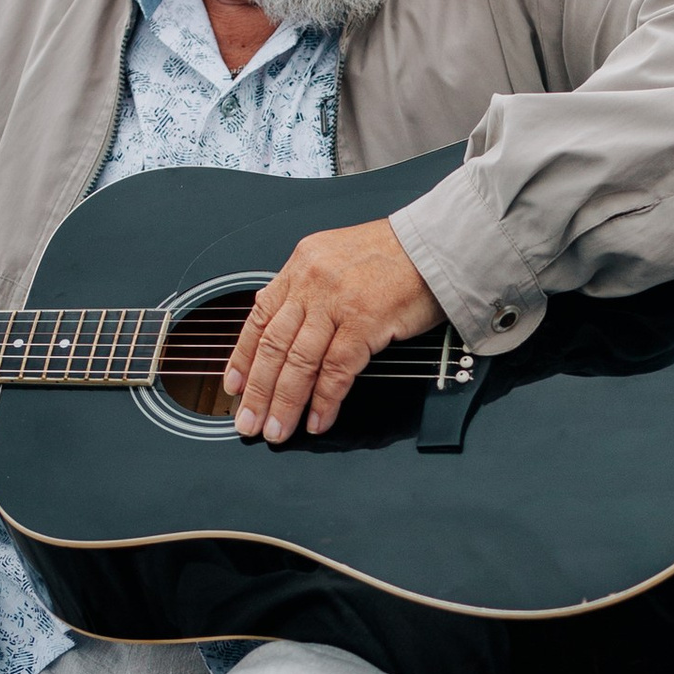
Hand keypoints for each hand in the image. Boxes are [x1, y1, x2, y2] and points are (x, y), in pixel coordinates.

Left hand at [224, 217, 442, 440]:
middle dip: (258, 391)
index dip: (243, 357)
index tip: (235, 386)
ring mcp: (336, 301)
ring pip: (298, 362)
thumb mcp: (338, 259)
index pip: (260, 317)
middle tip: (249, 421)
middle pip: (273, 345)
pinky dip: (325, 400)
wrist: (438, 243)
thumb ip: (311, 291)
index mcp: (301, 264)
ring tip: (277, 430)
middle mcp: (312, 281)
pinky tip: (317, 420)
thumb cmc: (396, 255)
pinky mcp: (364, 321)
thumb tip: (292, 333)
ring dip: (284, 403)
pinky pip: (336, 370)